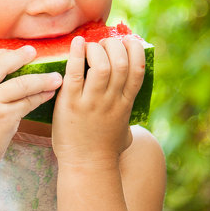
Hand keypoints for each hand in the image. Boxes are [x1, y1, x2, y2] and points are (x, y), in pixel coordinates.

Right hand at [0, 45, 62, 170]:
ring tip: (55, 76)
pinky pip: (28, 101)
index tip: (14, 52)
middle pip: (2, 64)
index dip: (0, 53)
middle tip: (33, 52)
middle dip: (21, 57)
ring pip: (21, 83)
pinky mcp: (4, 117)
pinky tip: (49, 93)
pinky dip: (41, 96)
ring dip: (41, 79)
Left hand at [52, 35, 144, 166]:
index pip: (138, 68)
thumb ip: (127, 119)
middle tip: (103, 44)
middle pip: (120, 62)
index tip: (125, 43)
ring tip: (89, 46)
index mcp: (126, 103)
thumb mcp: (124, 131)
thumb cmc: (104, 151)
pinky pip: (75, 73)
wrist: (86, 167)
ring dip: (96, 49)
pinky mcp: (71, 104)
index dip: (134, 49)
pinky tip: (77, 44)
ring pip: (100, 64)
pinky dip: (76, 54)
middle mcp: (111, 100)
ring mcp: (92, 101)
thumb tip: (130, 118)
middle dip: (114, 45)